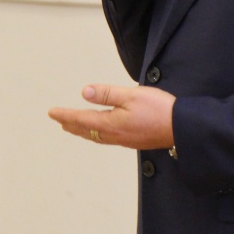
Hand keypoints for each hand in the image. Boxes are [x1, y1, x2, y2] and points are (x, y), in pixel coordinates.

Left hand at [48, 84, 175, 150]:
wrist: (182, 129)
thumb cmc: (159, 110)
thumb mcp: (131, 95)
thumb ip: (107, 94)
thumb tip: (84, 93)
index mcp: (111, 123)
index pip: (82, 119)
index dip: (65, 115)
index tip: (52, 113)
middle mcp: (115, 135)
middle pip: (86, 131)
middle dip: (71, 125)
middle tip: (59, 121)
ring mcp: (125, 140)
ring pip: (97, 136)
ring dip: (83, 131)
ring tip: (74, 128)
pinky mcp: (134, 141)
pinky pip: (107, 138)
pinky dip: (96, 134)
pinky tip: (101, 132)